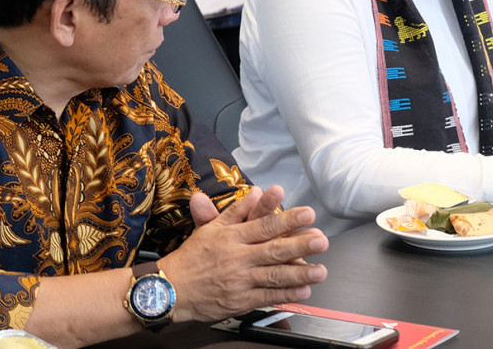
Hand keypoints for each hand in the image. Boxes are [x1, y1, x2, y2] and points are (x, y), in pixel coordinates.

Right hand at [161, 187, 328, 322]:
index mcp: (231, 237)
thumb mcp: (212, 228)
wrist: (171, 289)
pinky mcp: (240, 301)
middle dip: (300, 245)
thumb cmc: (193, 257)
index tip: (307, 214)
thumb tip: (257, 192)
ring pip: (274, 276)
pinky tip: (303, 290)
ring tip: (320, 270)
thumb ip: (237, 211)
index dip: (287, 220)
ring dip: (299, 273)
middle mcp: (237, 258)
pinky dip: (286, 295)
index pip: (264, 225)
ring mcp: (239, 281)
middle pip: (273, 250)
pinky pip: (267, 297)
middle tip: (321, 240)